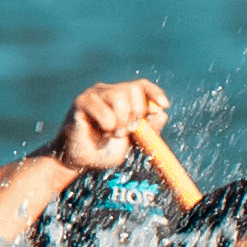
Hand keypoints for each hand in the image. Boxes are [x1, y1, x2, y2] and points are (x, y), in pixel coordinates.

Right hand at [49, 80, 168, 174]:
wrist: (83, 161)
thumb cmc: (107, 149)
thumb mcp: (134, 141)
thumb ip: (149, 128)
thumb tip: (162, 113)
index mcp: (123, 98)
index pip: (142, 86)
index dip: (155, 93)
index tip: (165, 105)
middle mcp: (108, 91)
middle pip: (132, 89)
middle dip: (136, 113)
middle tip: (128, 130)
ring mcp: (94, 94)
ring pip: (118, 96)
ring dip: (121, 121)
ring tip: (114, 133)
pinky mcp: (81, 102)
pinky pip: (102, 109)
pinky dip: (107, 124)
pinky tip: (100, 132)